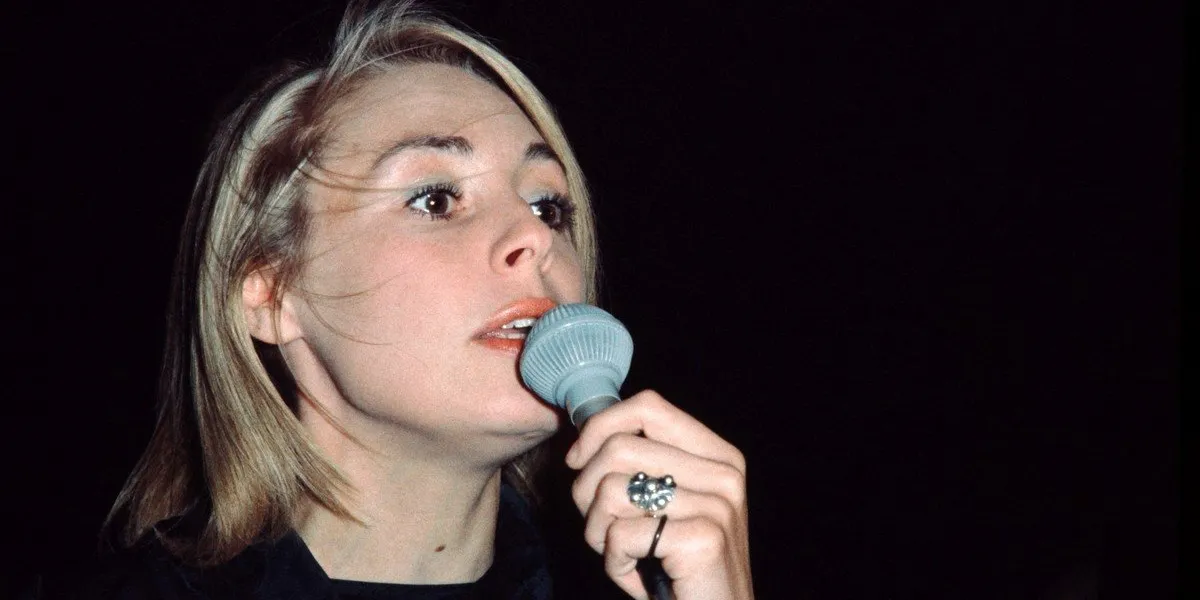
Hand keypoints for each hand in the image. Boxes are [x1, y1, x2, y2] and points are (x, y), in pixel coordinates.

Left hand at [566, 390, 752, 599]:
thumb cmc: (679, 566)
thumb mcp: (667, 505)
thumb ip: (642, 465)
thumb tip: (585, 436)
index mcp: (720, 455)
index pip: (648, 406)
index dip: (600, 427)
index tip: (578, 460)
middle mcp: (724, 474)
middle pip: (620, 447)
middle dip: (588, 489)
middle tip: (600, 526)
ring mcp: (718, 506)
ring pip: (611, 490)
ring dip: (599, 531)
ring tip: (621, 553)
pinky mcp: (703, 539)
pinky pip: (621, 534)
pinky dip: (614, 562)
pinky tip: (635, 575)